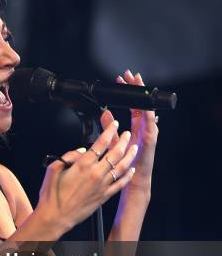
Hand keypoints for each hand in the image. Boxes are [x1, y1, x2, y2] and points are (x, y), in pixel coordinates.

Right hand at [36, 120, 138, 233]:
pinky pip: (120, 184)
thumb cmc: (52, 195)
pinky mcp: (104, 196)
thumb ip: (68, 156)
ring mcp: (102, 185)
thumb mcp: (53, 169)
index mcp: (83, 165)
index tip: (114, 125)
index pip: (100, 143)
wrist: (56, 217)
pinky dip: (128, 176)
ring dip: (129, 156)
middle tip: (126, 134)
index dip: (109, 132)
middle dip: (123, 141)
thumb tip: (80, 150)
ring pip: (121, 167)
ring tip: (134, 148)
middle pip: (115, 153)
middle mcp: (96, 174)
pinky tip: (131, 170)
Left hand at [101, 69, 158, 196]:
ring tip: (139, 84)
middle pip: (141, 103)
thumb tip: (103, 112)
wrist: (132, 180)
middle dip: (137, 88)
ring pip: (148, 110)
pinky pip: (151, 125)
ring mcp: (149, 133)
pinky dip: (150, 115)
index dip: (128, 92)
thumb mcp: (113, 142)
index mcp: (136, 127)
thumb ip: (109, 128)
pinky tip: (146, 107)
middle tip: (130, 74)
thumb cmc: (123, 164)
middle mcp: (144, 127)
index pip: (133, 105)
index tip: (121, 79)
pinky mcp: (150, 140)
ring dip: (143, 96)